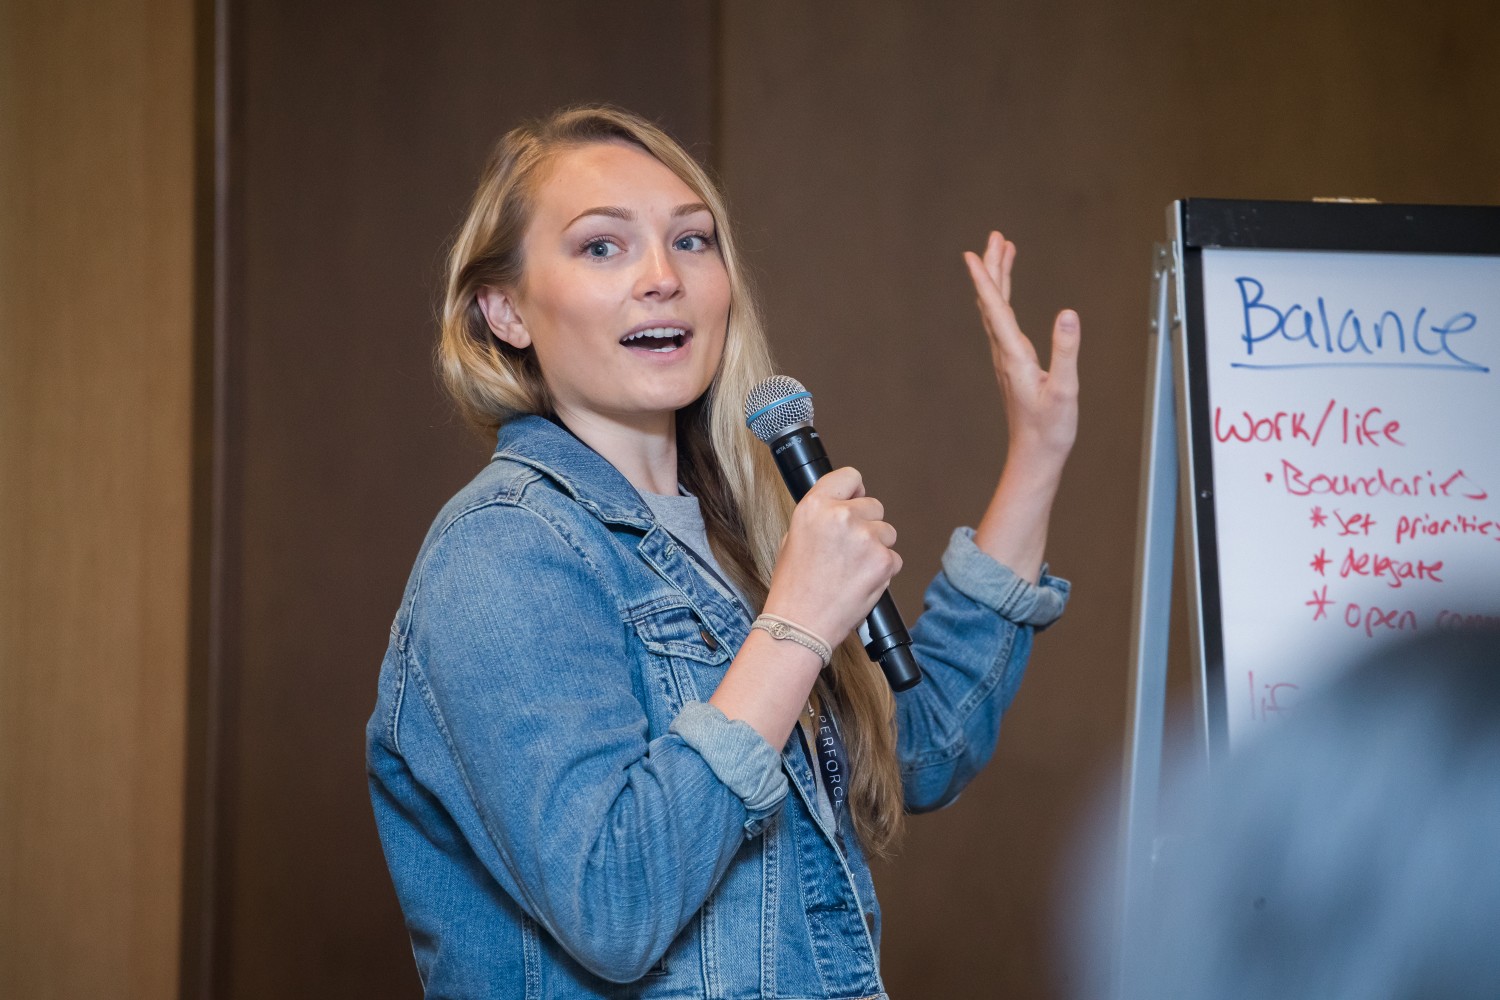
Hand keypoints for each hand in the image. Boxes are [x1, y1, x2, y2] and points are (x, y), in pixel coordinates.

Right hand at [763, 467, 900, 643]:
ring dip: (876, 547)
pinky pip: (893, 557)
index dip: (853, 492)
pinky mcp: (883, 561)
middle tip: (848, 550)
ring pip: (887, 532)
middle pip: (874, 505)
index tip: (853, 501)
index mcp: (815, 506)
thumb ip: (821, 517)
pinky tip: (860, 582)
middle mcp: (841, 516)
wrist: (800, 625)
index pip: (850, 477)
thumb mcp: (793, 538)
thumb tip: (844, 506)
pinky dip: (882, 570)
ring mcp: (865, 538)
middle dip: (866, 524)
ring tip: (852, 569)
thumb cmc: (794, 587)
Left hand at [963, 231, 1079, 476]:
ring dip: (998, 279)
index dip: (985, 279)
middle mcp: (1004, 353)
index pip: (995, 309)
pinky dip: (1002, 299)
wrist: (1035, 456)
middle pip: (992, 302)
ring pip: (996, 310)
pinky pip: (1002, 322)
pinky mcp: (1012, 365)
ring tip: (1003, 252)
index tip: (973, 253)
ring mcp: (1006, 359)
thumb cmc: (1050, 429)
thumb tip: (1069, 314)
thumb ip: (1067, 351)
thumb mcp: (1065, 390)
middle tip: (996, 236)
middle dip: (993, 267)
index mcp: (1014, 356)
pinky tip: (1006, 296)